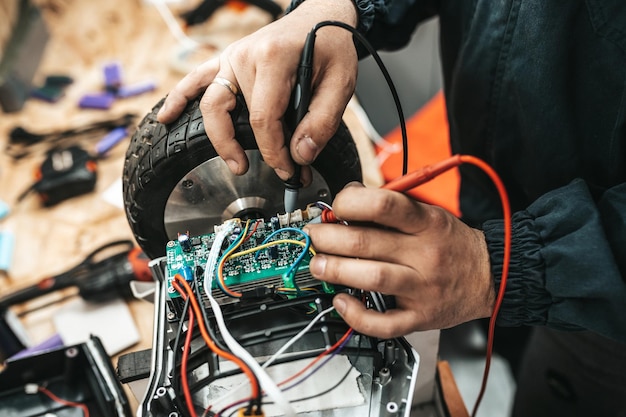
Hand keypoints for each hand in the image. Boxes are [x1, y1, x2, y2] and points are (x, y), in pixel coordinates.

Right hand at [157, 0, 358, 182]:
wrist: (321, 17)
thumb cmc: (331, 47)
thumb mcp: (341, 83)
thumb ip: (322, 121)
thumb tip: (301, 155)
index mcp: (273, 59)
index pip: (263, 119)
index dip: (274, 153)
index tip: (289, 171)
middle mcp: (244, 57)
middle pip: (232, 114)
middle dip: (246, 150)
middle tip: (268, 172)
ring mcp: (231, 58)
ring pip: (210, 104)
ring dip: (217, 137)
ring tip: (235, 163)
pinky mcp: (226, 61)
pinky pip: (196, 80)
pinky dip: (179, 99)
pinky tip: (166, 117)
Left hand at [303, 185, 495, 338]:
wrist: (490, 276)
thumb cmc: (451, 243)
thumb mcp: (429, 213)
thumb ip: (391, 207)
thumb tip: (347, 200)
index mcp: (427, 223)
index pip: (384, 205)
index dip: (351, 203)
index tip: (335, 207)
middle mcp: (424, 255)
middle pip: (368, 243)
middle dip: (330, 238)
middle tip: (315, 237)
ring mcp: (422, 289)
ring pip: (372, 278)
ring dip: (336, 271)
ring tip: (318, 265)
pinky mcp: (419, 317)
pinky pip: (384, 323)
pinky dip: (356, 315)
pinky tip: (341, 301)